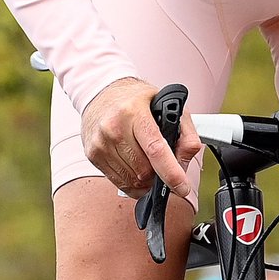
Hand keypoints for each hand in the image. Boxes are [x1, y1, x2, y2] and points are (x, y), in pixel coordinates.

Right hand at [81, 78, 200, 199]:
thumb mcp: (166, 103)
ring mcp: (101, 143)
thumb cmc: (134, 98)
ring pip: (133, 180)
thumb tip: (184, 161)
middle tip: (164, 164)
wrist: (100, 91)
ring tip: (149, 162)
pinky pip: (119, 183)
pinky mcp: (93, 155)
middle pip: (145, 170)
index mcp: (134, 112)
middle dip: (159, 173)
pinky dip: (133, 183)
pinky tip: (137, 169)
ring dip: (146, 179)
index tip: (182, 187)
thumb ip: (185, 132)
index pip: (155, 149)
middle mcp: (114, 128)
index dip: (171, 173)